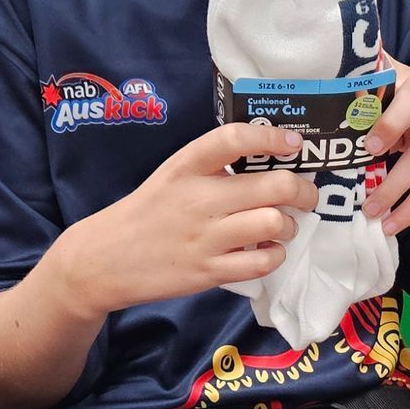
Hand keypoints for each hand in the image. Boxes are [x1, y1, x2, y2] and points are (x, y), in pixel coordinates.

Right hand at [52, 123, 318, 319]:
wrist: (103, 260)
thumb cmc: (149, 211)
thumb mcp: (173, 174)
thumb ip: (215, 164)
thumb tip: (274, 156)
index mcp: (187, 166)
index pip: (234, 138)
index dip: (271, 137)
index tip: (293, 142)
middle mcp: (198, 198)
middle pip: (274, 186)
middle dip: (303, 190)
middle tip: (305, 194)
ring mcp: (205, 237)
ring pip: (275, 223)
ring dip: (290, 225)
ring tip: (283, 226)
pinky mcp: (209, 271)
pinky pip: (262, 262)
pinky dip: (275, 255)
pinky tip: (267, 251)